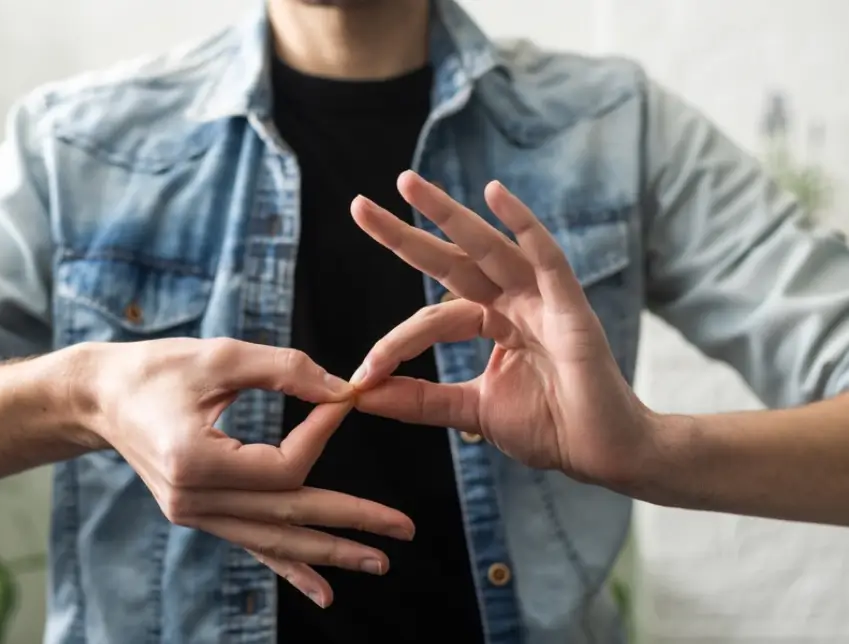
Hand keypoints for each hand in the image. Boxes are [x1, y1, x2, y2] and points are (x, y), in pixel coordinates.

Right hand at [77, 338, 413, 607]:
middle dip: (350, 522)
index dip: (323, 433)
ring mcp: (195, 515)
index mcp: (195, 462)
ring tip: (378, 562)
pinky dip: (289, 567)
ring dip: (328, 552)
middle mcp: (194, 500)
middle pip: (288, 516)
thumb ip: (285, 369)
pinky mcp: (198, 515)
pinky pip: (252, 545)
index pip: (283, 466)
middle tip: (402, 529)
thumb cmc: (156, 369)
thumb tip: (342, 389)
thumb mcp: (220, 356)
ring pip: (274, 540)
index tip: (347, 400)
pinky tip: (324, 591)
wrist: (101, 397)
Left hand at [349, 171, 655, 484]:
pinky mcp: (570, 307)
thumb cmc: (549, 428)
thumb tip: (361, 395)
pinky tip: (494, 192)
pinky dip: (523, 224)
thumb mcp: (470, 411)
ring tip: (406, 184)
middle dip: (405, 233)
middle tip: (358, 206)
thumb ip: (419, 400)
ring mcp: (542, 299)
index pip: (431, 319)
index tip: (363, 375)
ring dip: (447, 214)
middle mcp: (513, 301)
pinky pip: (544, 258)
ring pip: (487, 248)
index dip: (395, 343)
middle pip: (450, 259)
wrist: (602, 454)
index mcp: (491, 322)